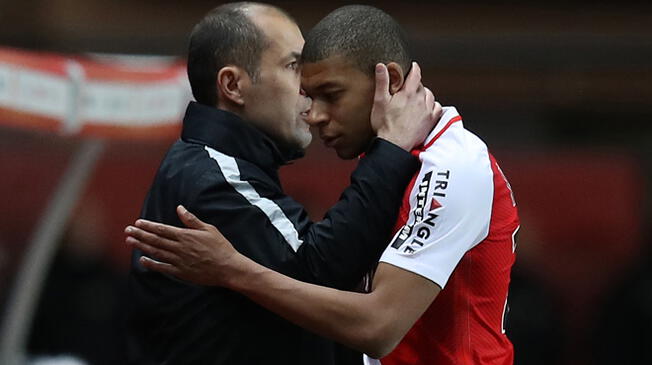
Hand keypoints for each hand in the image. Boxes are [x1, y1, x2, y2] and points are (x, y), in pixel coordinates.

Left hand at [125, 205, 241, 286]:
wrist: (227, 268)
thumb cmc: (220, 247)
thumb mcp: (209, 229)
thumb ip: (192, 220)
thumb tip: (179, 208)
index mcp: (186, 236)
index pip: (162, 229)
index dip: (149, 226)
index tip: (138, 223)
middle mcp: (180, 248)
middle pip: (156, 240)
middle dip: (140, 234)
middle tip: (127, 230)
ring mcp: (179, 261)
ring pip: (156, 252)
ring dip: (141, 246)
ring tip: (130, 241)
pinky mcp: (180, 272)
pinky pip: (162, 267)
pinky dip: (151, 263)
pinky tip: (142, 259)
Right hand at [371, 62, 441, 150]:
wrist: (395, 145)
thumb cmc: (385, 126)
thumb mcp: (379, 101)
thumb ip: (382, 82)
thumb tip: (382, 66)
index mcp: (409, 93)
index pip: (416, 74)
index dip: (414, 68)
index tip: (412, 67)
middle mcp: (421, 100)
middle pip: (421, 85)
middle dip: (414, 84)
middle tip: (406, 88)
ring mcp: (427, 111)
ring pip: (430, 95)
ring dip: (424, 94)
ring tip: (415, 98)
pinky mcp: (430, 121)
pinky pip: (437, 108)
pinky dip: (432, 105)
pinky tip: (426, 108)